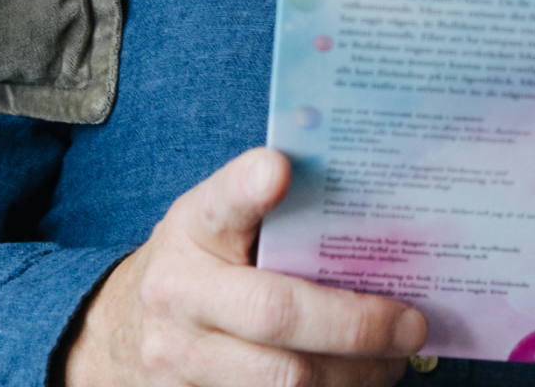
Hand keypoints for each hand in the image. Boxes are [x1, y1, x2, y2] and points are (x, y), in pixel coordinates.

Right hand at [65, 147, 424, 386]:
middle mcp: (180, 294)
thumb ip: (270, 208)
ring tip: (394, 358)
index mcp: (194, 227)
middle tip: (411, 324)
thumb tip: (367, 200)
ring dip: (354, 374)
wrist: (122, 332)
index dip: (248, 187)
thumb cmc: (201, 261)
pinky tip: (359, 381)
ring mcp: (183, 361)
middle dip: (354, 324)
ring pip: (284, 380)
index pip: (221, 202)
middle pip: (274, 314)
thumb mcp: (218, 220)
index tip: (279, 170)